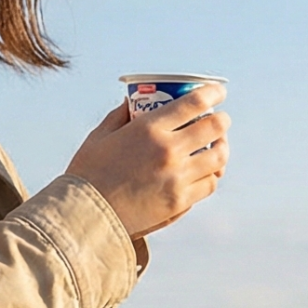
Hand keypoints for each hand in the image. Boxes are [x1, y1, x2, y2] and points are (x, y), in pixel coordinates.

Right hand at [64, 83, 228, 237]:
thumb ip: (119, 115)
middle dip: (222, 120)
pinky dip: (211, 175)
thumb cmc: (87, 174)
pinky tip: (205, 171)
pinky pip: (209, 184)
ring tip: (217, 146)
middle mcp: (168, 150)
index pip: (194, 102)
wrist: (86, 216)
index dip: (212, 92)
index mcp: (149, 128)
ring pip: (218, 158)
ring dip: (221, 148)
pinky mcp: (179, 202)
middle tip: (220, 120)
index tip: (218, 91)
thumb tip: (131, 100)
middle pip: (215, 128)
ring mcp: (177, 177)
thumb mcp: (100, 136)